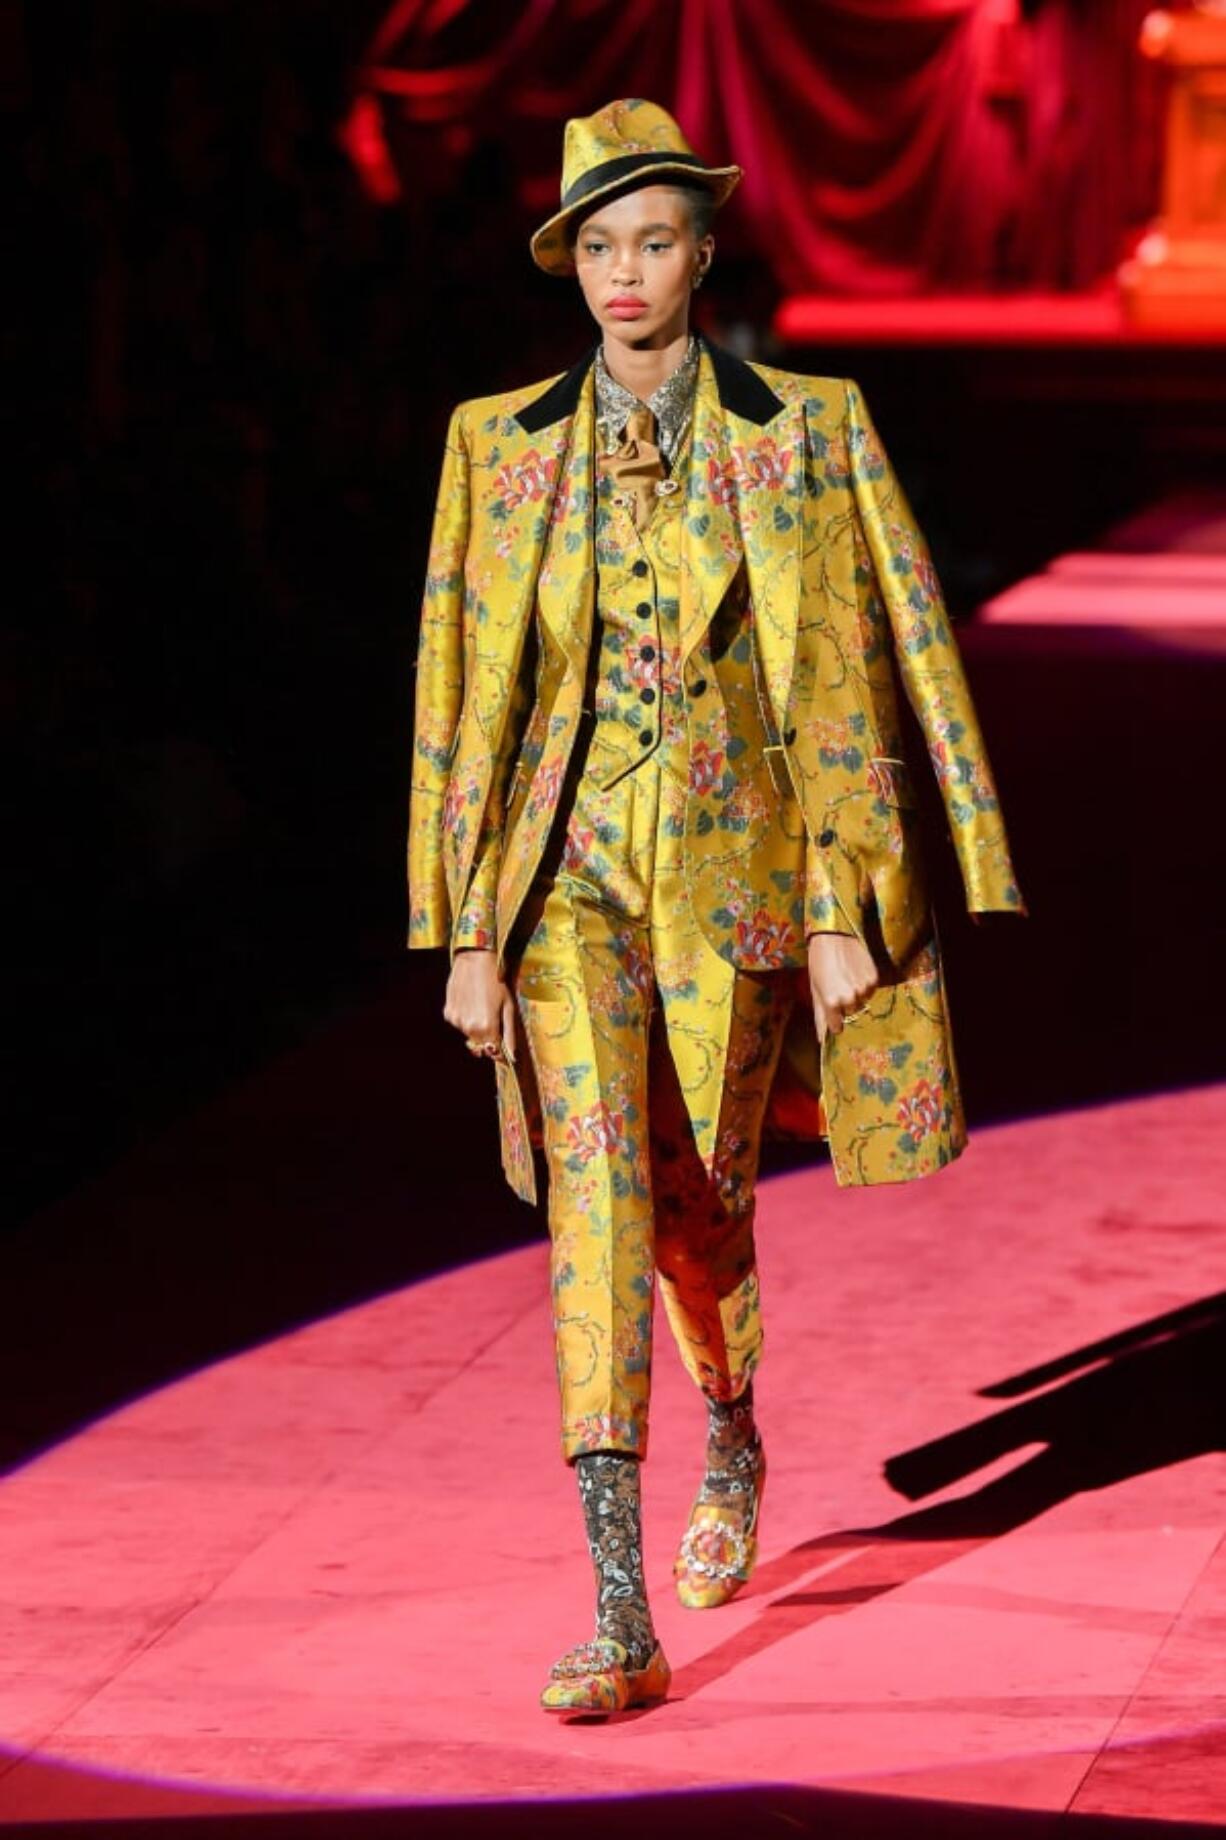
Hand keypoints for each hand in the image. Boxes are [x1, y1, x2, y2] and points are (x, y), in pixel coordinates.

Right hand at [444, 948, 516, 1062]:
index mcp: (487, 1027)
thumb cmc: (496, 981)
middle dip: (490, 1039)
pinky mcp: (448, 1013)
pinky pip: (460, 1024)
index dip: (502, 1053)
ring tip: (482, 1007)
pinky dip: (466, 1019)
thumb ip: (509, 1033)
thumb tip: (512, 1055)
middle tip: (495, 1021)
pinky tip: (471, 1003)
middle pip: (481, 1045)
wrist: (474, 960)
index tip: (506, 1052)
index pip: (494, 1052)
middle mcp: (469, 1027)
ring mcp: (456, 1021)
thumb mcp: (509, 1006)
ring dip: (477, 1028)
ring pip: (470, 1035)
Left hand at [807, 931, 878, 1042]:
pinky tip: (856, 972)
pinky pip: (871, 990)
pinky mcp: (874, 979)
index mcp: (831, 1003)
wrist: (833, 936)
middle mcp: (849, 998)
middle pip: (850, 1013)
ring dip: (856, 994)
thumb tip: (822, 1039)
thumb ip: (820, 1016)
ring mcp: (863, 989)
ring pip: (862, 1002)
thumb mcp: (815, 989)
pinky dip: (865, 984)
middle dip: (844, 1004)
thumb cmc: (819, 962)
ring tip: (847, 977)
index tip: (833, 1009)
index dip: (835, 1018)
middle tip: (838, 986)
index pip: (837, 1026)